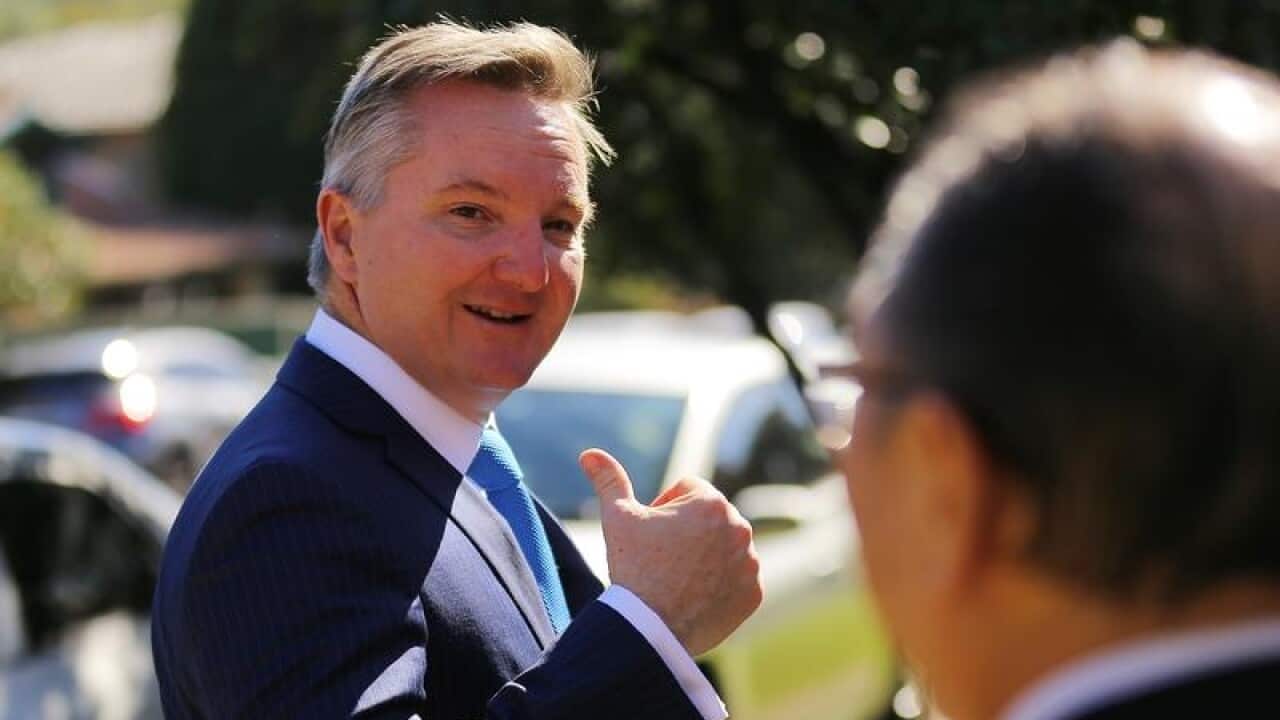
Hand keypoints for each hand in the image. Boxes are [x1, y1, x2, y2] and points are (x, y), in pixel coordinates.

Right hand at [579, 448, 762, 655]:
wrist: (649, 629)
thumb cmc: (633, 568)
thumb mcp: (618, 519)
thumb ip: (610, 481)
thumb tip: (589, 453)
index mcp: (711, 502)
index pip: (688, 489)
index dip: (664, 509)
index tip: (651, 535)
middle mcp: (739, 527)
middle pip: (709, 518)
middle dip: (688, 531)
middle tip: (662, 559)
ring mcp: (749, 562)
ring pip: (725, 547)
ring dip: (706, 556)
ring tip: (677, 579)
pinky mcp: (752, 593)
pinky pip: (737, 579)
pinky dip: (720, 585)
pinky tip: (694, 597)